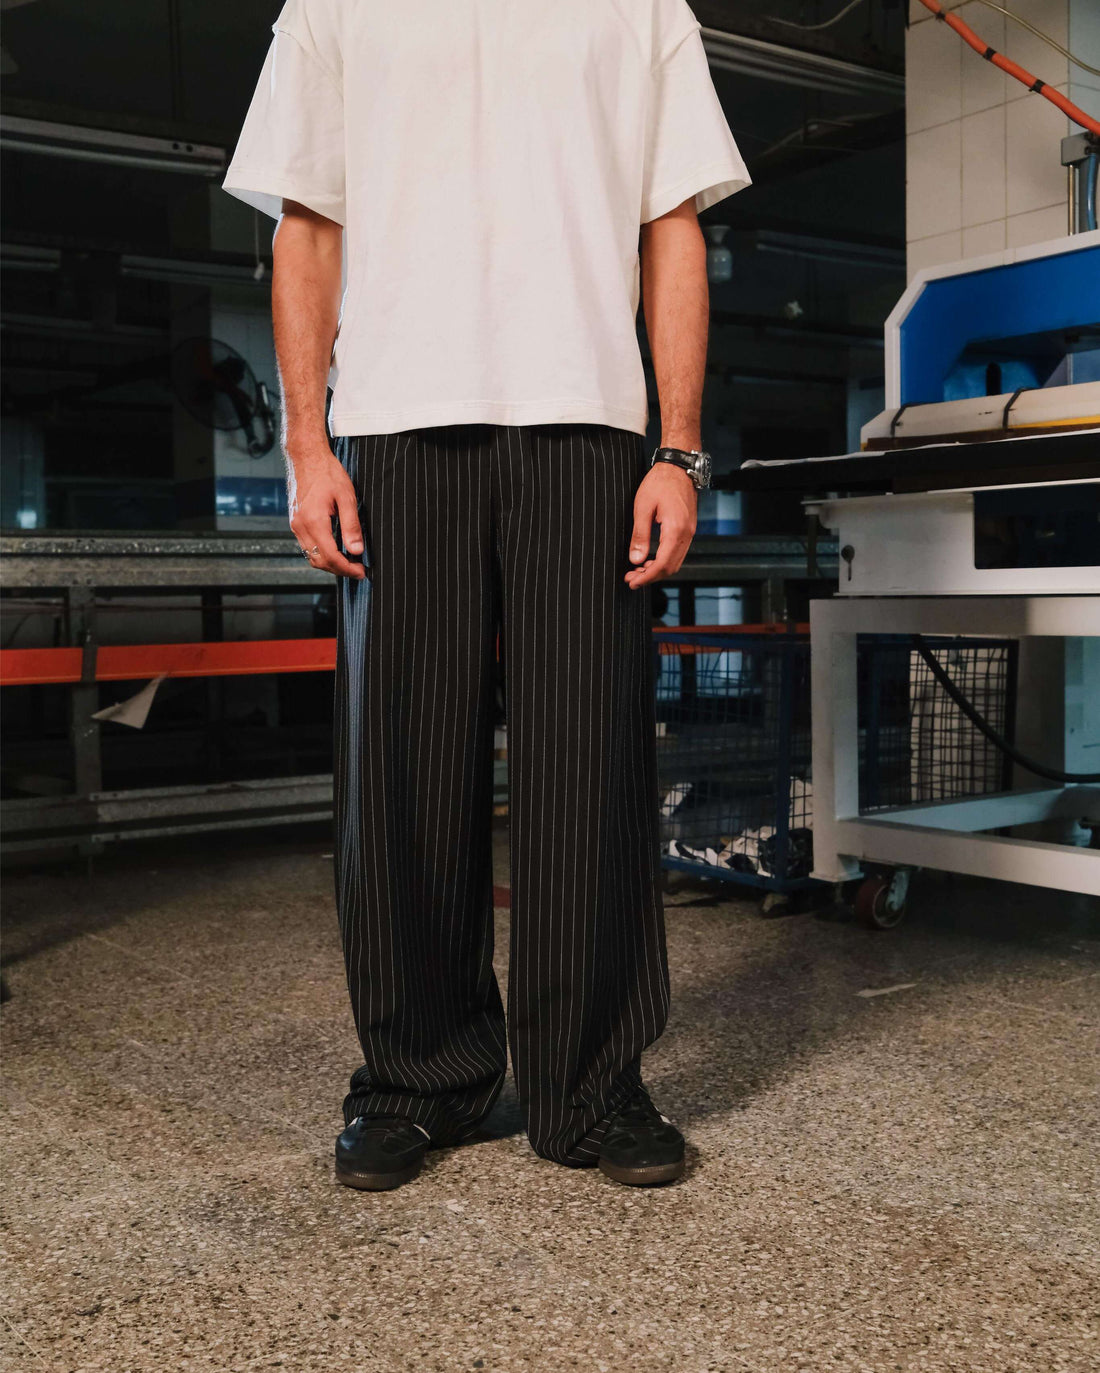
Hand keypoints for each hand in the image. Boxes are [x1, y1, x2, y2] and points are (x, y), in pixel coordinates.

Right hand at [287, 446, 365, 578]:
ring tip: (349, 562)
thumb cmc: (327, 473)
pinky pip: (307, 546)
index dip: (347, 568)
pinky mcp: (295, 522)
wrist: (307, 457)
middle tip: (358, 570)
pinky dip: (321, 553)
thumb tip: (357, 550)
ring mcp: (295, 525)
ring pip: (311, 556)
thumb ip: (351, 526)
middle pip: (319, 561)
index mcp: (314, 522)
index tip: (362, 572)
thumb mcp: (347, 497)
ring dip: (330, 564)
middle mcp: (301, 527)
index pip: (330, 557)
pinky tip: (335, 550)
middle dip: (340, 570)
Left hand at [624, 462, 696, 588]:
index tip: (632, 582)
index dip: (647, 577)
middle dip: (650, 577)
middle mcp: (687, 534)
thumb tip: (636, 559)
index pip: (662, 564)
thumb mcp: (643, 507)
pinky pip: (678, 552)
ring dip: (657, 570)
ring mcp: (690, 531)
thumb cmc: (660, 482)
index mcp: (676, 530)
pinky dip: (664, 560)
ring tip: (638, 570)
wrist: (679, 466)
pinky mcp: (688, 528)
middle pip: (671, 567)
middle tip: (631, 578)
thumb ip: (640, 535)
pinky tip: (650, 559)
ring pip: (675, 562)